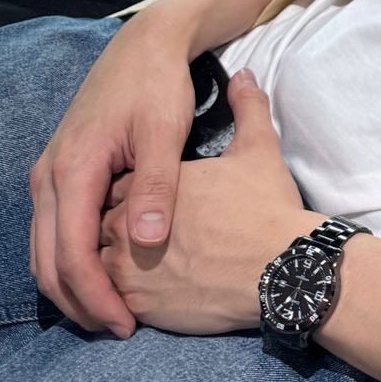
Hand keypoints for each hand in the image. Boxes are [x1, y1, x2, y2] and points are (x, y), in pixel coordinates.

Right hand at [28, 14, 198, 336]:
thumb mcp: (164, 133)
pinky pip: (53, 231)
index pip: (70, 255)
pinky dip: (71, 261)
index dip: (95, 297)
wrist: (147, 44)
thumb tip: (147, 242)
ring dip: (72, 286)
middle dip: (79, 303)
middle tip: (120, 331)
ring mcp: (51, 175)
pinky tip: (107, 274)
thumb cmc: (159, 86)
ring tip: (114, 312)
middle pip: (47, 262)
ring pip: (45, 251)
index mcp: (74, 169)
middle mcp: (50, 177)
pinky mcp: (61, 173)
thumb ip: (155, 187)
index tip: (125, 327)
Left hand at [97, 71, 314, 336]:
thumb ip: (246, 108)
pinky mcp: (138, 306)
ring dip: (110, 265)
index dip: (128, 190)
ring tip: (141, 267)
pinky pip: (111, 300)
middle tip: (144, 235)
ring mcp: (126, 269)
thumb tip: (244, 76)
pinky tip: (144, 292)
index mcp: (145, 182)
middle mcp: (123, 226)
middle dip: (114, 229)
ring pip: (99, 266)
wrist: (281, 268)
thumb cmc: (264, 207)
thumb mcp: (258, 149)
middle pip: (99, 226)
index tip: (146, 193)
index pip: (116, 186)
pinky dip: (118, 295)